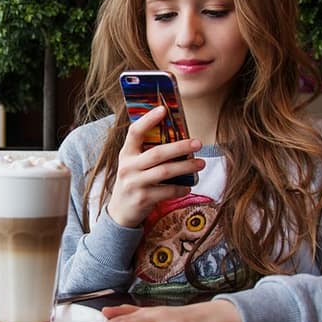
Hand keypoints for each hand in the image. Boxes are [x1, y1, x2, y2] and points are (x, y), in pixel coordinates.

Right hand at [107, 106, 204, 227]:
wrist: (120, 212)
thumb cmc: (133, 181)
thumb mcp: (133, 164)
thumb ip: (146, 151)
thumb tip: (177, 136)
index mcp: (126, 154)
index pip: (134, 132)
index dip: (148, 120)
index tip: (163, 110)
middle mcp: (128, 167)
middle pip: (157, 153)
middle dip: (180, 147)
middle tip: (198, 143)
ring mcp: (134, 184)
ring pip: (165, 172)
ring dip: (186, 166)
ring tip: (201, 163)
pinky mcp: (143, 199)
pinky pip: (167, 191)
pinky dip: (181, 188)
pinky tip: (188, 186)